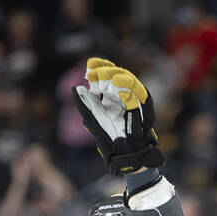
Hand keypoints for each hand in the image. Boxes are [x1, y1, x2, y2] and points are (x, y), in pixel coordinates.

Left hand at [74, 57, 164, 174]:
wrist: (123, 149)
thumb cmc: (108, 135)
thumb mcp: (92, 118)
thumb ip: (83, 103)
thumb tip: (75, 87)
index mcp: (110, 95)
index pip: (107, 73)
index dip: (100, 66)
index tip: (90, 66)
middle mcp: (122, 94)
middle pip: (116, 73)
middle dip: (104, 72)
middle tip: (93, 76)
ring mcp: (132, 98)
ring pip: (128, 79)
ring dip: (115, 77)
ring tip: (104, 82)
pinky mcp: (141, 106)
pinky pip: (137, 92)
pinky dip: (127, 88)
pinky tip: (116, 88)